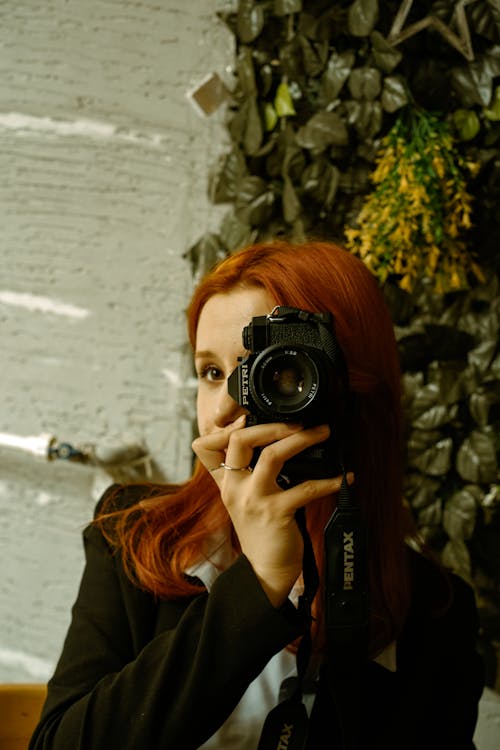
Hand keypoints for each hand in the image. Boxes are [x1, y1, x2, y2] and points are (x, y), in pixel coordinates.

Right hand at [192, 419, 352, 606]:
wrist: (264, 571)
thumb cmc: (261, 532)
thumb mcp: (243, 499)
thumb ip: (247, 472)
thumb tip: (274, 439)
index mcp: (226, 482)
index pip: (206, 446)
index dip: (224, 428)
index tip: (249, 418)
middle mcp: (235, 488)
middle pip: (241, 440)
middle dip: (272, 424)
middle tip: (298, 423)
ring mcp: (255, 500)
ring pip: (273, 456)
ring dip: (303, 440)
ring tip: (323, 433)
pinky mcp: (277, 514)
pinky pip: (307, 488)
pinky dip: (330, 480)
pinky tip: (345, 477)